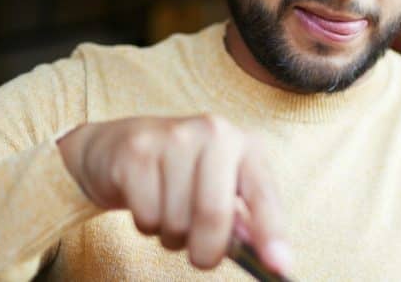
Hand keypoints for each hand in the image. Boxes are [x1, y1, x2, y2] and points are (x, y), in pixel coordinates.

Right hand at [57, 115, 290, 273]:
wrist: (120, 145)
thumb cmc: (183, 174)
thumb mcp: (221, 185)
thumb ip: (243, 218)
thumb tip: (263, 255)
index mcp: (244, 144)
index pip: (263, 194)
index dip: (272, 233)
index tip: (279, 266)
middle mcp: (213, 133)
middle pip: (214, 213)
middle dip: (208, 250)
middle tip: (203, 258)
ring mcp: (172, 138)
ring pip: (176, 221)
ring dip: (173, 236)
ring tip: (169, 213)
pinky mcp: (136, 153)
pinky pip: (146, 217)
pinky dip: (147, 226)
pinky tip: (146, 202)